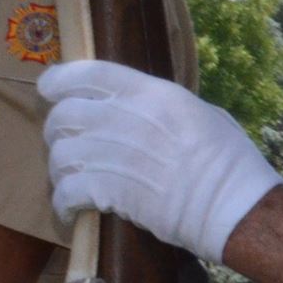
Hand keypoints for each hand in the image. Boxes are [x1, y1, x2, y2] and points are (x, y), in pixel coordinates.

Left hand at [40, 61, 282, 263]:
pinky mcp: (109, 191)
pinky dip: (62, 203)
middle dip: (57, 130)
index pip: (89, 73)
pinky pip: (66, 192)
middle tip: (66, 144)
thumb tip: (132, 106)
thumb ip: (159, 106)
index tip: (49, 89)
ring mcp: (114, 155)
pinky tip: (69, 209)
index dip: (59, 80)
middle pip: (63, 115)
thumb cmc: (229, 161)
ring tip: (71, 179)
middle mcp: (126, 119)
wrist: (233, 206)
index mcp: (153, 94)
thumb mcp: (200, 114)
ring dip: (59, 169)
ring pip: (59, 155)